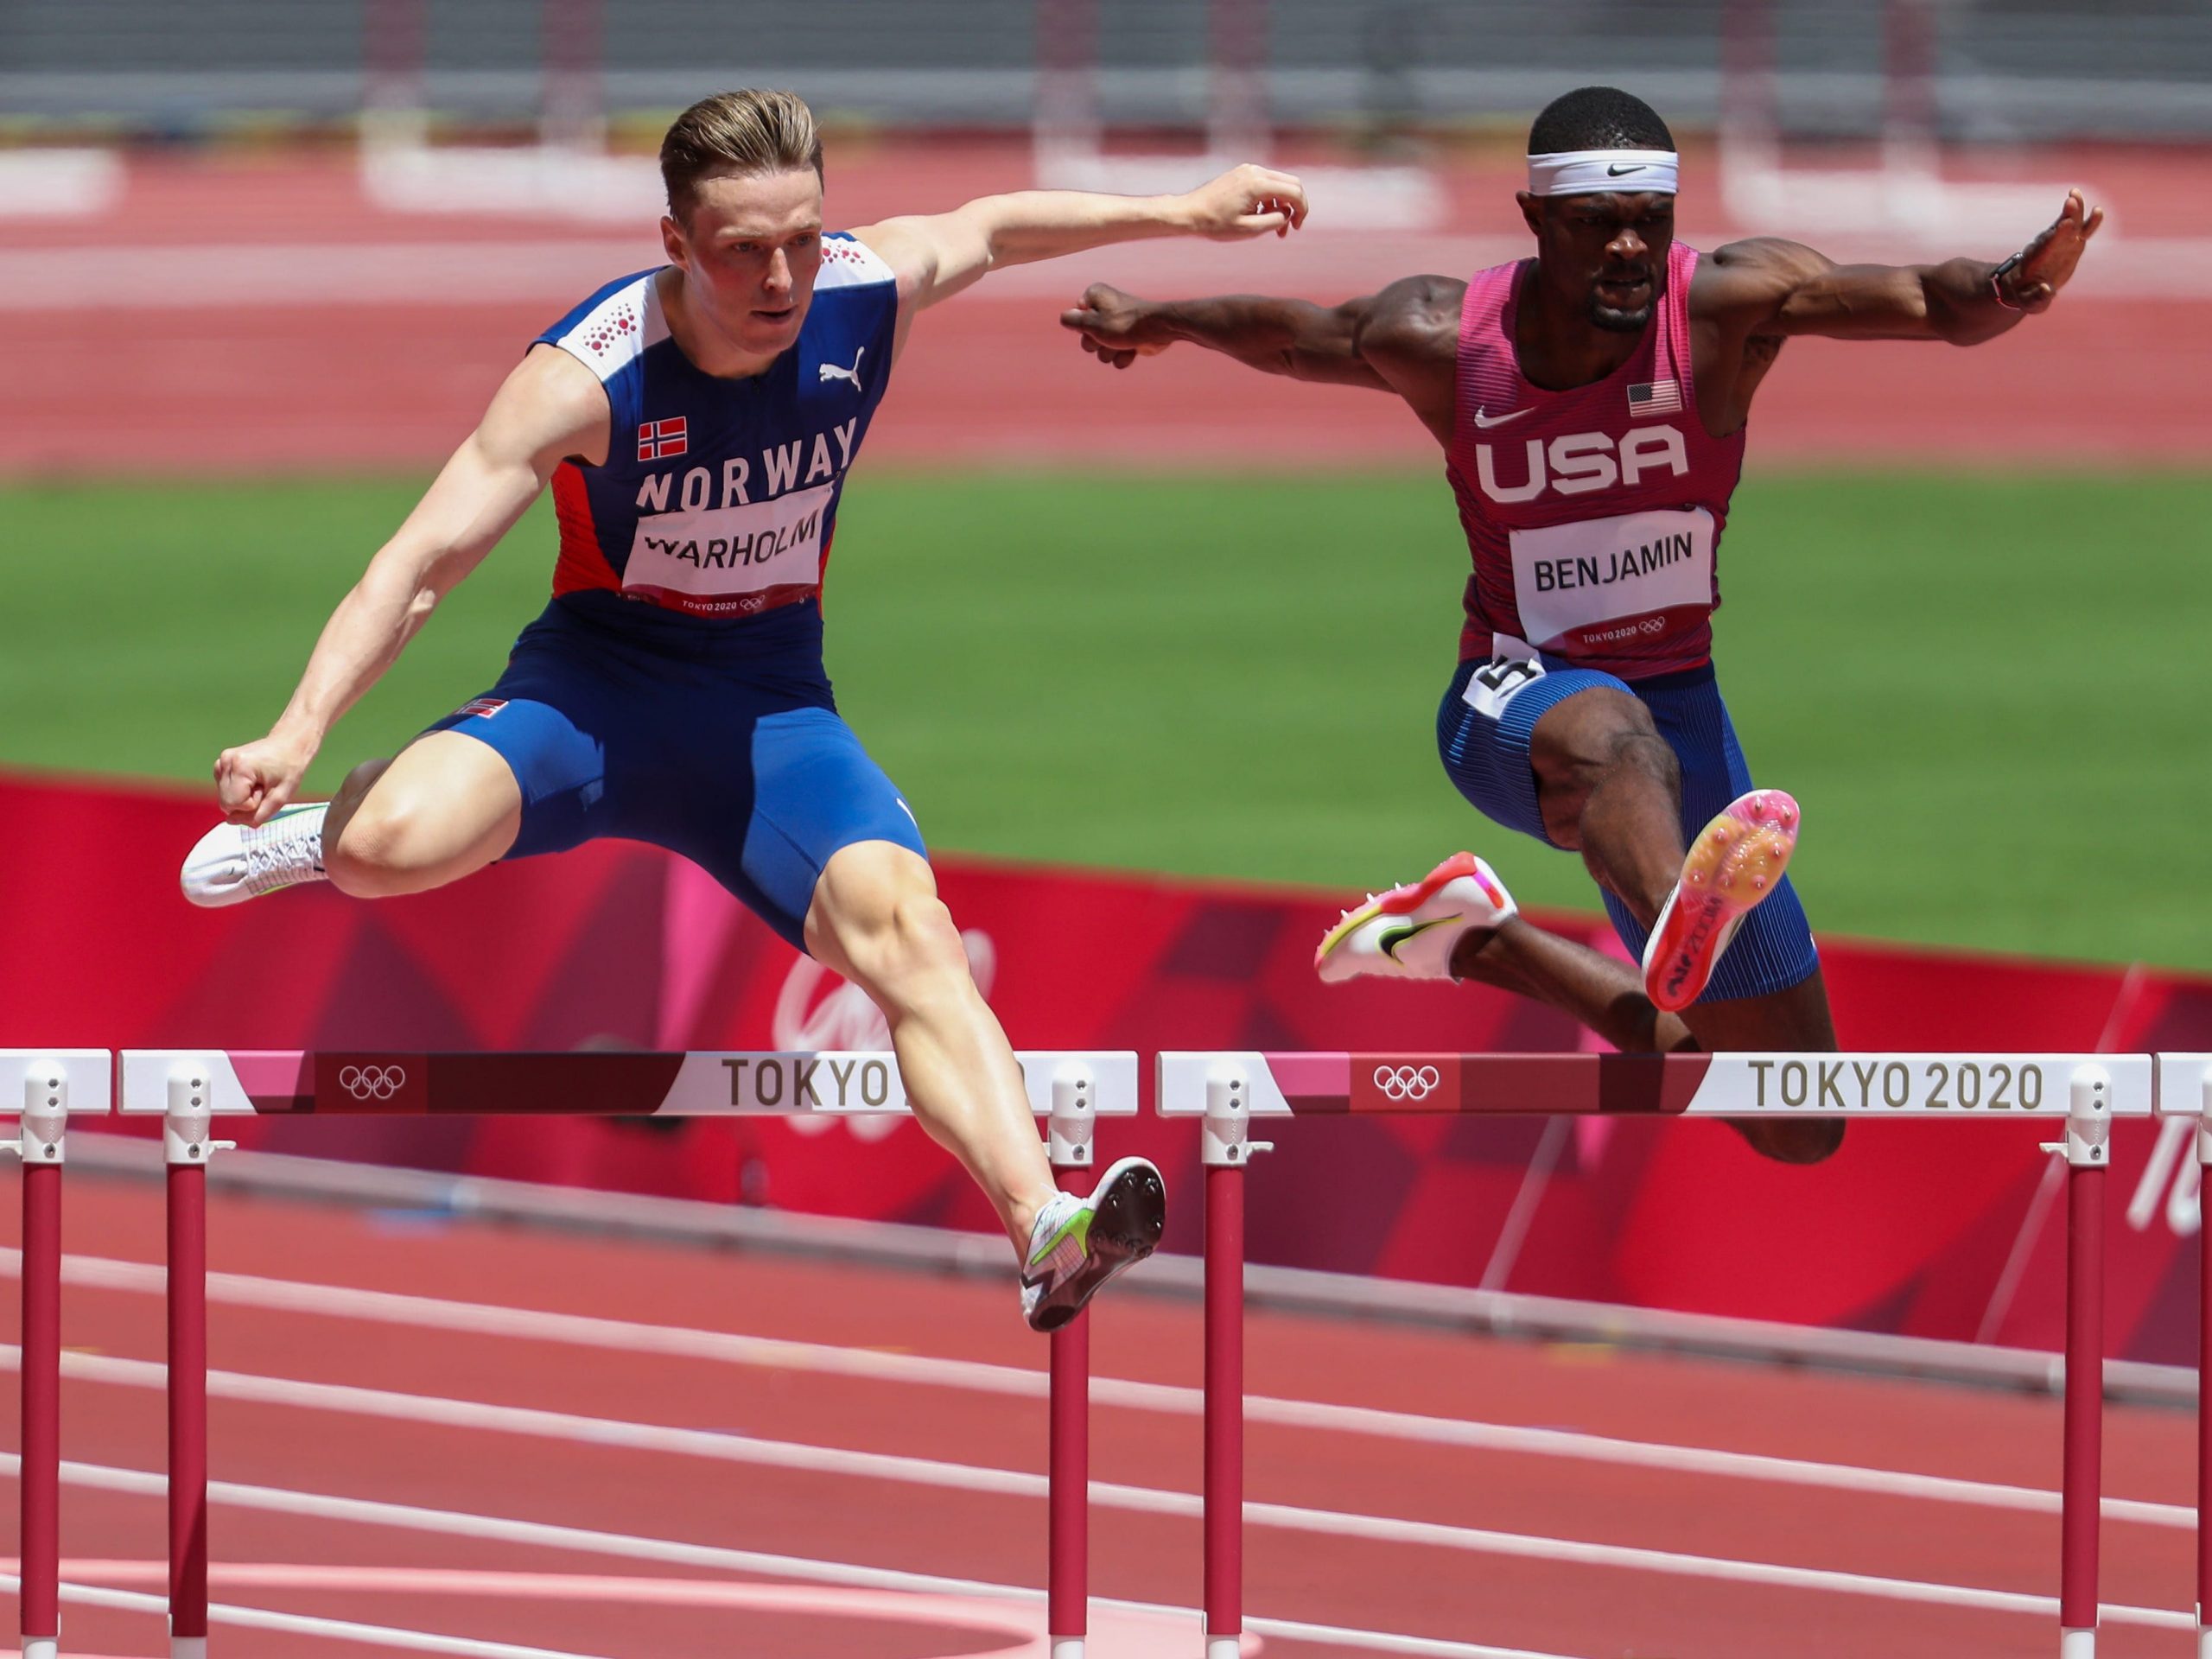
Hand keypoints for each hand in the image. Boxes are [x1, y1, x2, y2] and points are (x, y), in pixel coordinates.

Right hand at [214, 732, 315, 825]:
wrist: (289, 744)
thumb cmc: (289, 768)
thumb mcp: (281, 797)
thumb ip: (257, 815)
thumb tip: (231, 821)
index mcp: (240, 767)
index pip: (234, 805)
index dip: (253, 804)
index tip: (266, 789)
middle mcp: (225, 762)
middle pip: (226, 804)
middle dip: (246, 803)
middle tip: (264, 787)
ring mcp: (221, 762)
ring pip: (225, 799)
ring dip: (243, 797)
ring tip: (259, 783)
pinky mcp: (221, 764)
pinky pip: (225, 790)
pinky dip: (239, 791)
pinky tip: (252, 780)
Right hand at [1061, 283, 1175, 368]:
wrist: (1158, 330)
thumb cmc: (1124, 323)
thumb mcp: (1091, 323)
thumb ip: (1072, 321)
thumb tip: (1064, 318)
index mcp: (1094, 296)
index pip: (1075, 317)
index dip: (1083, 326)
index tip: (1097, 323)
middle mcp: (1105, 308)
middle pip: (1086, 337)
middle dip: (1096, 343)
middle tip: (1108, 337)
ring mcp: (1117, 326)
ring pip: (1101, 350)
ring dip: (1110, 352)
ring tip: (1122, 343)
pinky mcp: (1128, 340)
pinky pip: (1116, 355)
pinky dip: (1123, 356)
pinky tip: (1132, 350)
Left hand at [1178, 163, 1307, 240]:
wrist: (1189, 213)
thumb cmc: (1215, 224)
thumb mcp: (1248, 229)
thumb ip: (1274, 221)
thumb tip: (1287, 214)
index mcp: (1258, 184)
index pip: (1294, 191)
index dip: (1302, 210)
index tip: (1297, 227)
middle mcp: (1255, 171)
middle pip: (1291, 184)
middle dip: (1294, 207)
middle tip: (1288, 229)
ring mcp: (1248, 170)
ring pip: (1279, 184)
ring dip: (1281, 205)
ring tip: (1273, 228)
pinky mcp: (1242, 173)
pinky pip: (1266, 184)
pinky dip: (1269, 199)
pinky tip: (1260, 216)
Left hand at [2002, 190, 2103, 312]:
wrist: (2023, 285)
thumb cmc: (2025, 296)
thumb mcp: (2029, 302)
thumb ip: (2036, 297)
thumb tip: (2046, 290)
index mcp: (2037, 261)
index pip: (2047, 245)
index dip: (2056, 235)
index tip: (2064, 224)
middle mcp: (2048, 247)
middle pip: (2059, 229)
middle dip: (2066, 217)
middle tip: (2070, 201)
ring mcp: (2061, 243)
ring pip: (2069, 224)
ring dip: (2074, 210)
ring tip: (2075, 195)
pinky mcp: (2071, 243)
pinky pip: (2080, 229)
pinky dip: (2088, 221)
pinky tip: (2097, 210)